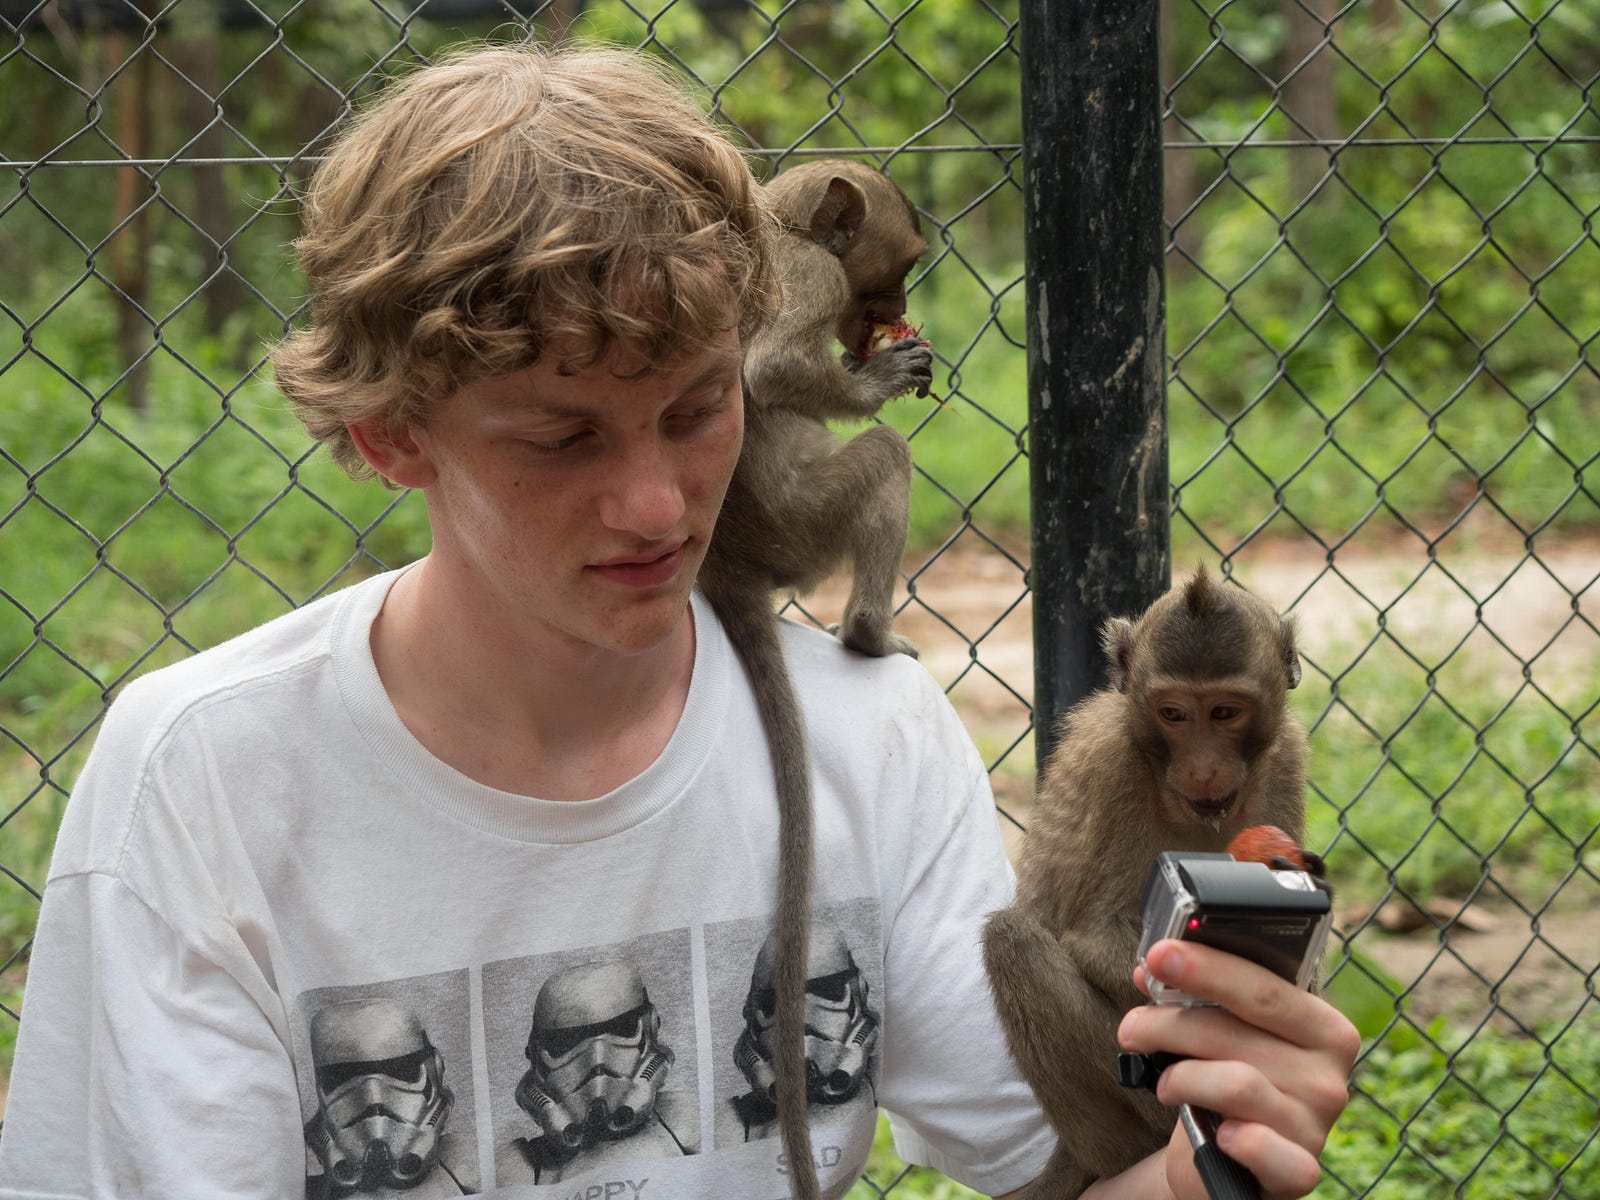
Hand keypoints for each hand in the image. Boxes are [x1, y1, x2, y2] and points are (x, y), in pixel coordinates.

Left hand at [1117, 939, 1359, 1198]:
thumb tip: (1151, 969)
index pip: (1263, 988)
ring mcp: (1316, 1124)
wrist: (1229, 1157)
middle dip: (1170, 1024)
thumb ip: (1194, 998)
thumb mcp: (1217, 1034)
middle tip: (1132, 1028)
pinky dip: (1237, 1139)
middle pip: (1235, 1032)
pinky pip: (1263, 1147)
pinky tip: (1219, 1134)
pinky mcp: (1299, 1170)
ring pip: (1235, 1083)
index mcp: (1322, 1027)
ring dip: (1181, 1078)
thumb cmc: (1226, 1080)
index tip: (1160, 955)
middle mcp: (1328, 1074)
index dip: (1207, 968)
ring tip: (1165, 1083)